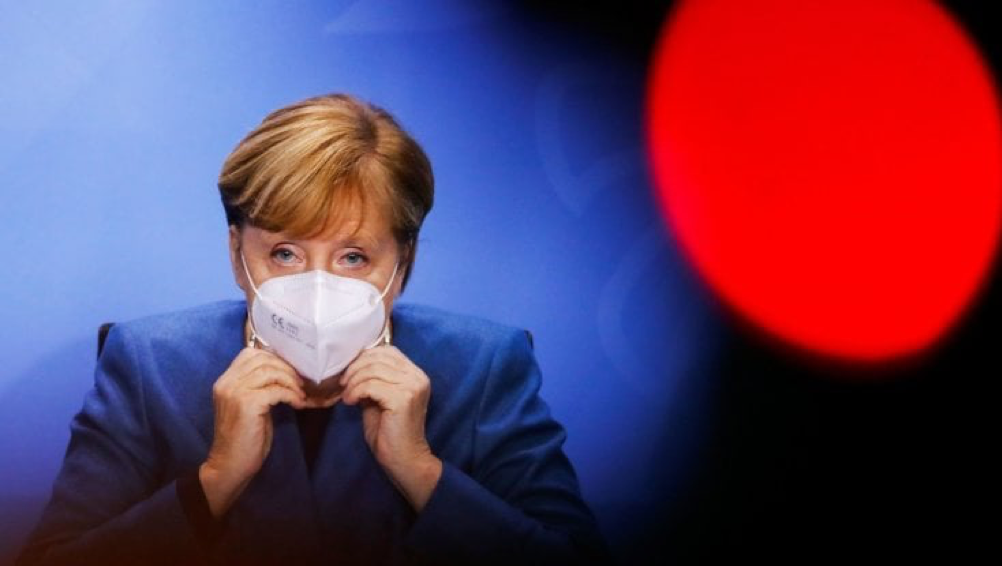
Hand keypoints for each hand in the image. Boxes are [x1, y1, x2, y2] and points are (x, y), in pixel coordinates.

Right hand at [199, 348, 332, 517]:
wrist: (230, 465)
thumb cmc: (244, 437)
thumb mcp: (249, 405)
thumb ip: (259, 386)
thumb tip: (286, 370)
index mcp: (225, 380)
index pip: (250, 353)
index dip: (275, 358)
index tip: (290, 372)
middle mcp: (227, 382)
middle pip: (263, 359)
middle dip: (287, 369)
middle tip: (300, 383)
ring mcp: (235, 391)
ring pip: (271, 372)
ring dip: (291, 382)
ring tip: (300, 394)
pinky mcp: (246, 404)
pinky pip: (276, 390)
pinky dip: (291, 395)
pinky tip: (298, 404)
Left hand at [340, 345, 441, 510]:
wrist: (404, 460)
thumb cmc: (390, 432)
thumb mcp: (380, 398)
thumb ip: (374, 379)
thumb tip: (353, 365)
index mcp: (415, 374)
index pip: (388, 350)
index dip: (364, 358)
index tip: (349, 374)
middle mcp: (418, 376)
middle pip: (379, 356)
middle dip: (355, 368)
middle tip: (343, 384)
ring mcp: (412, 386)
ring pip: (373, 370)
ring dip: (353, 382)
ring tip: (347, 396)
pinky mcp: (402, 399)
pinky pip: (370, 385)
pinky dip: (355, 392)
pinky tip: (350, 403)